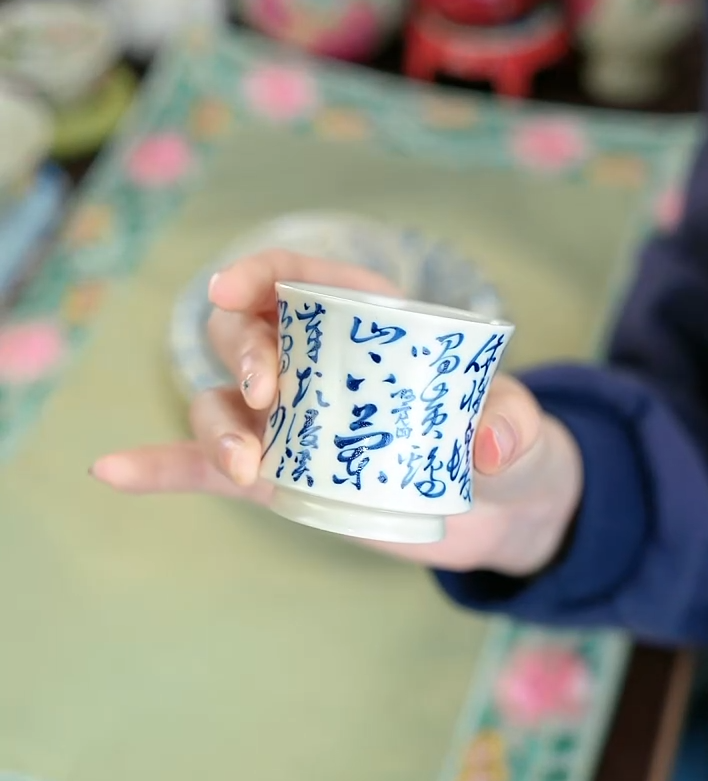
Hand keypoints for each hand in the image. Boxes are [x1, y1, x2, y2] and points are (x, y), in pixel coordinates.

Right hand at [92, 250, 583, 575]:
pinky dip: (159, 468)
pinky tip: (110, 471)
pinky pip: (201, 466)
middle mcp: (311, 362)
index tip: (236, 288)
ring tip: (245, 466)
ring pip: (219, 402)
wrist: (496, 509)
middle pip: (244, 333)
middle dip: (240, 352)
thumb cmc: (507, 443)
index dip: (261, 271)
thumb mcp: (524, 431)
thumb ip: (515, 426)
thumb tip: (486, 441)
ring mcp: (286, 421)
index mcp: (364, 320)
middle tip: (269, 393)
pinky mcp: (273, 476)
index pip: (299, 274)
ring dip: (214, 425)